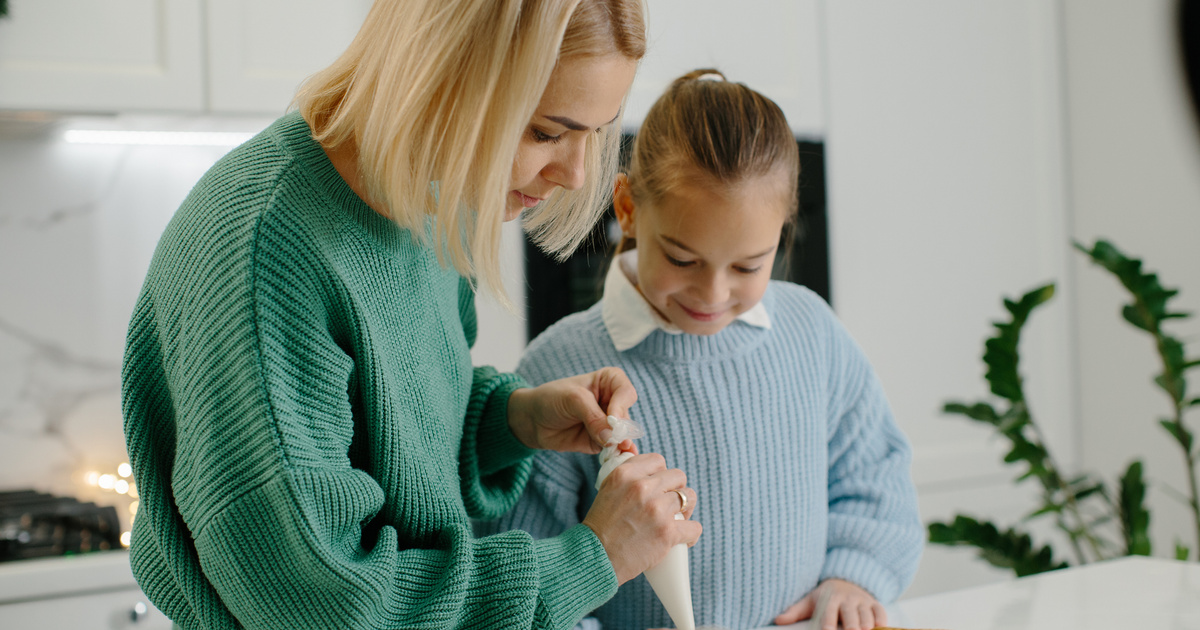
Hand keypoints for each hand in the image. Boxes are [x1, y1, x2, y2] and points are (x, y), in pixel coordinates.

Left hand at [506, 367, 637, 453]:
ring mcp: (609, 423)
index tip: (613, 419)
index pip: (626, 392)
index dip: (621, 406)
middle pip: (627, 416)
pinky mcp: (603, 442)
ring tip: (616, 450)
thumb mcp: (573, 400)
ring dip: (621, 444)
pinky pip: (614, 449)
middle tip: (616, 440)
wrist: (532, 419)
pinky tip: (618, 458)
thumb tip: (613, 439)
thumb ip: (594, 417)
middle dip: (622, 429)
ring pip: (623, 435)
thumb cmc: (551, 399)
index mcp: (609, 381)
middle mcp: (613, 402)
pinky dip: (616, 454)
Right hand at [582, 453, 700, 584]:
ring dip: (686, 509)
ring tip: (679, 519)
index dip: (661, 473)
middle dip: (676, 488)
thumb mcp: (607, 490)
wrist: (596, 557)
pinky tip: (684, 539)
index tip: (660, 485)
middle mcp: (642, 487)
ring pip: (689, 497)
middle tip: (670, 503)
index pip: (658, 460)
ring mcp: (657, 509)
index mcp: (626, 474)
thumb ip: (627, 477)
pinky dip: (691, 534)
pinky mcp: (667, 532)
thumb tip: (649, 472)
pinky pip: (694, 527)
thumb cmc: (601, 526)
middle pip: (678, 476)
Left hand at [774, 578, 886, 629]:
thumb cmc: (825, 597)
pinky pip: (880, 611)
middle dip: (852, 624)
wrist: (845, 580)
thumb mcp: (809, 601)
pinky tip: (880, 626)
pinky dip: (881, 618)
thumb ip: (794, 611)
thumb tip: (777, 620)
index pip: (829, 612)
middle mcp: (847, 599)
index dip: (828, 622)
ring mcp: (862, 601)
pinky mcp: (874, 603)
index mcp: (830, 599)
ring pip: (867, 614)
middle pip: (850, 614)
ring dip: (867, 623)